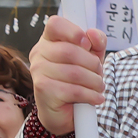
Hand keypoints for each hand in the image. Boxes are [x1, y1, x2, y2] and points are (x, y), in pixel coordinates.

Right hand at [29, 15, 105, 136]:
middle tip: (99, 73)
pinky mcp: (43, 90)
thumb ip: (96, 43)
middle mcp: (39, 53)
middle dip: (92, 64)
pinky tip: (96, 98)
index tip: (87, 44)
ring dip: (94, 82)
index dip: (73, 31)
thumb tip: (92, 34)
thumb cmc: (77, 80)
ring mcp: (38, 71)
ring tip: (98, 87)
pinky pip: (73, 90)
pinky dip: (90, 95)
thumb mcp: (91, 58)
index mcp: (49, 40)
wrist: (65, 112)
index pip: (55, 24)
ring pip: (74, 73)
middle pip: (69, 51)